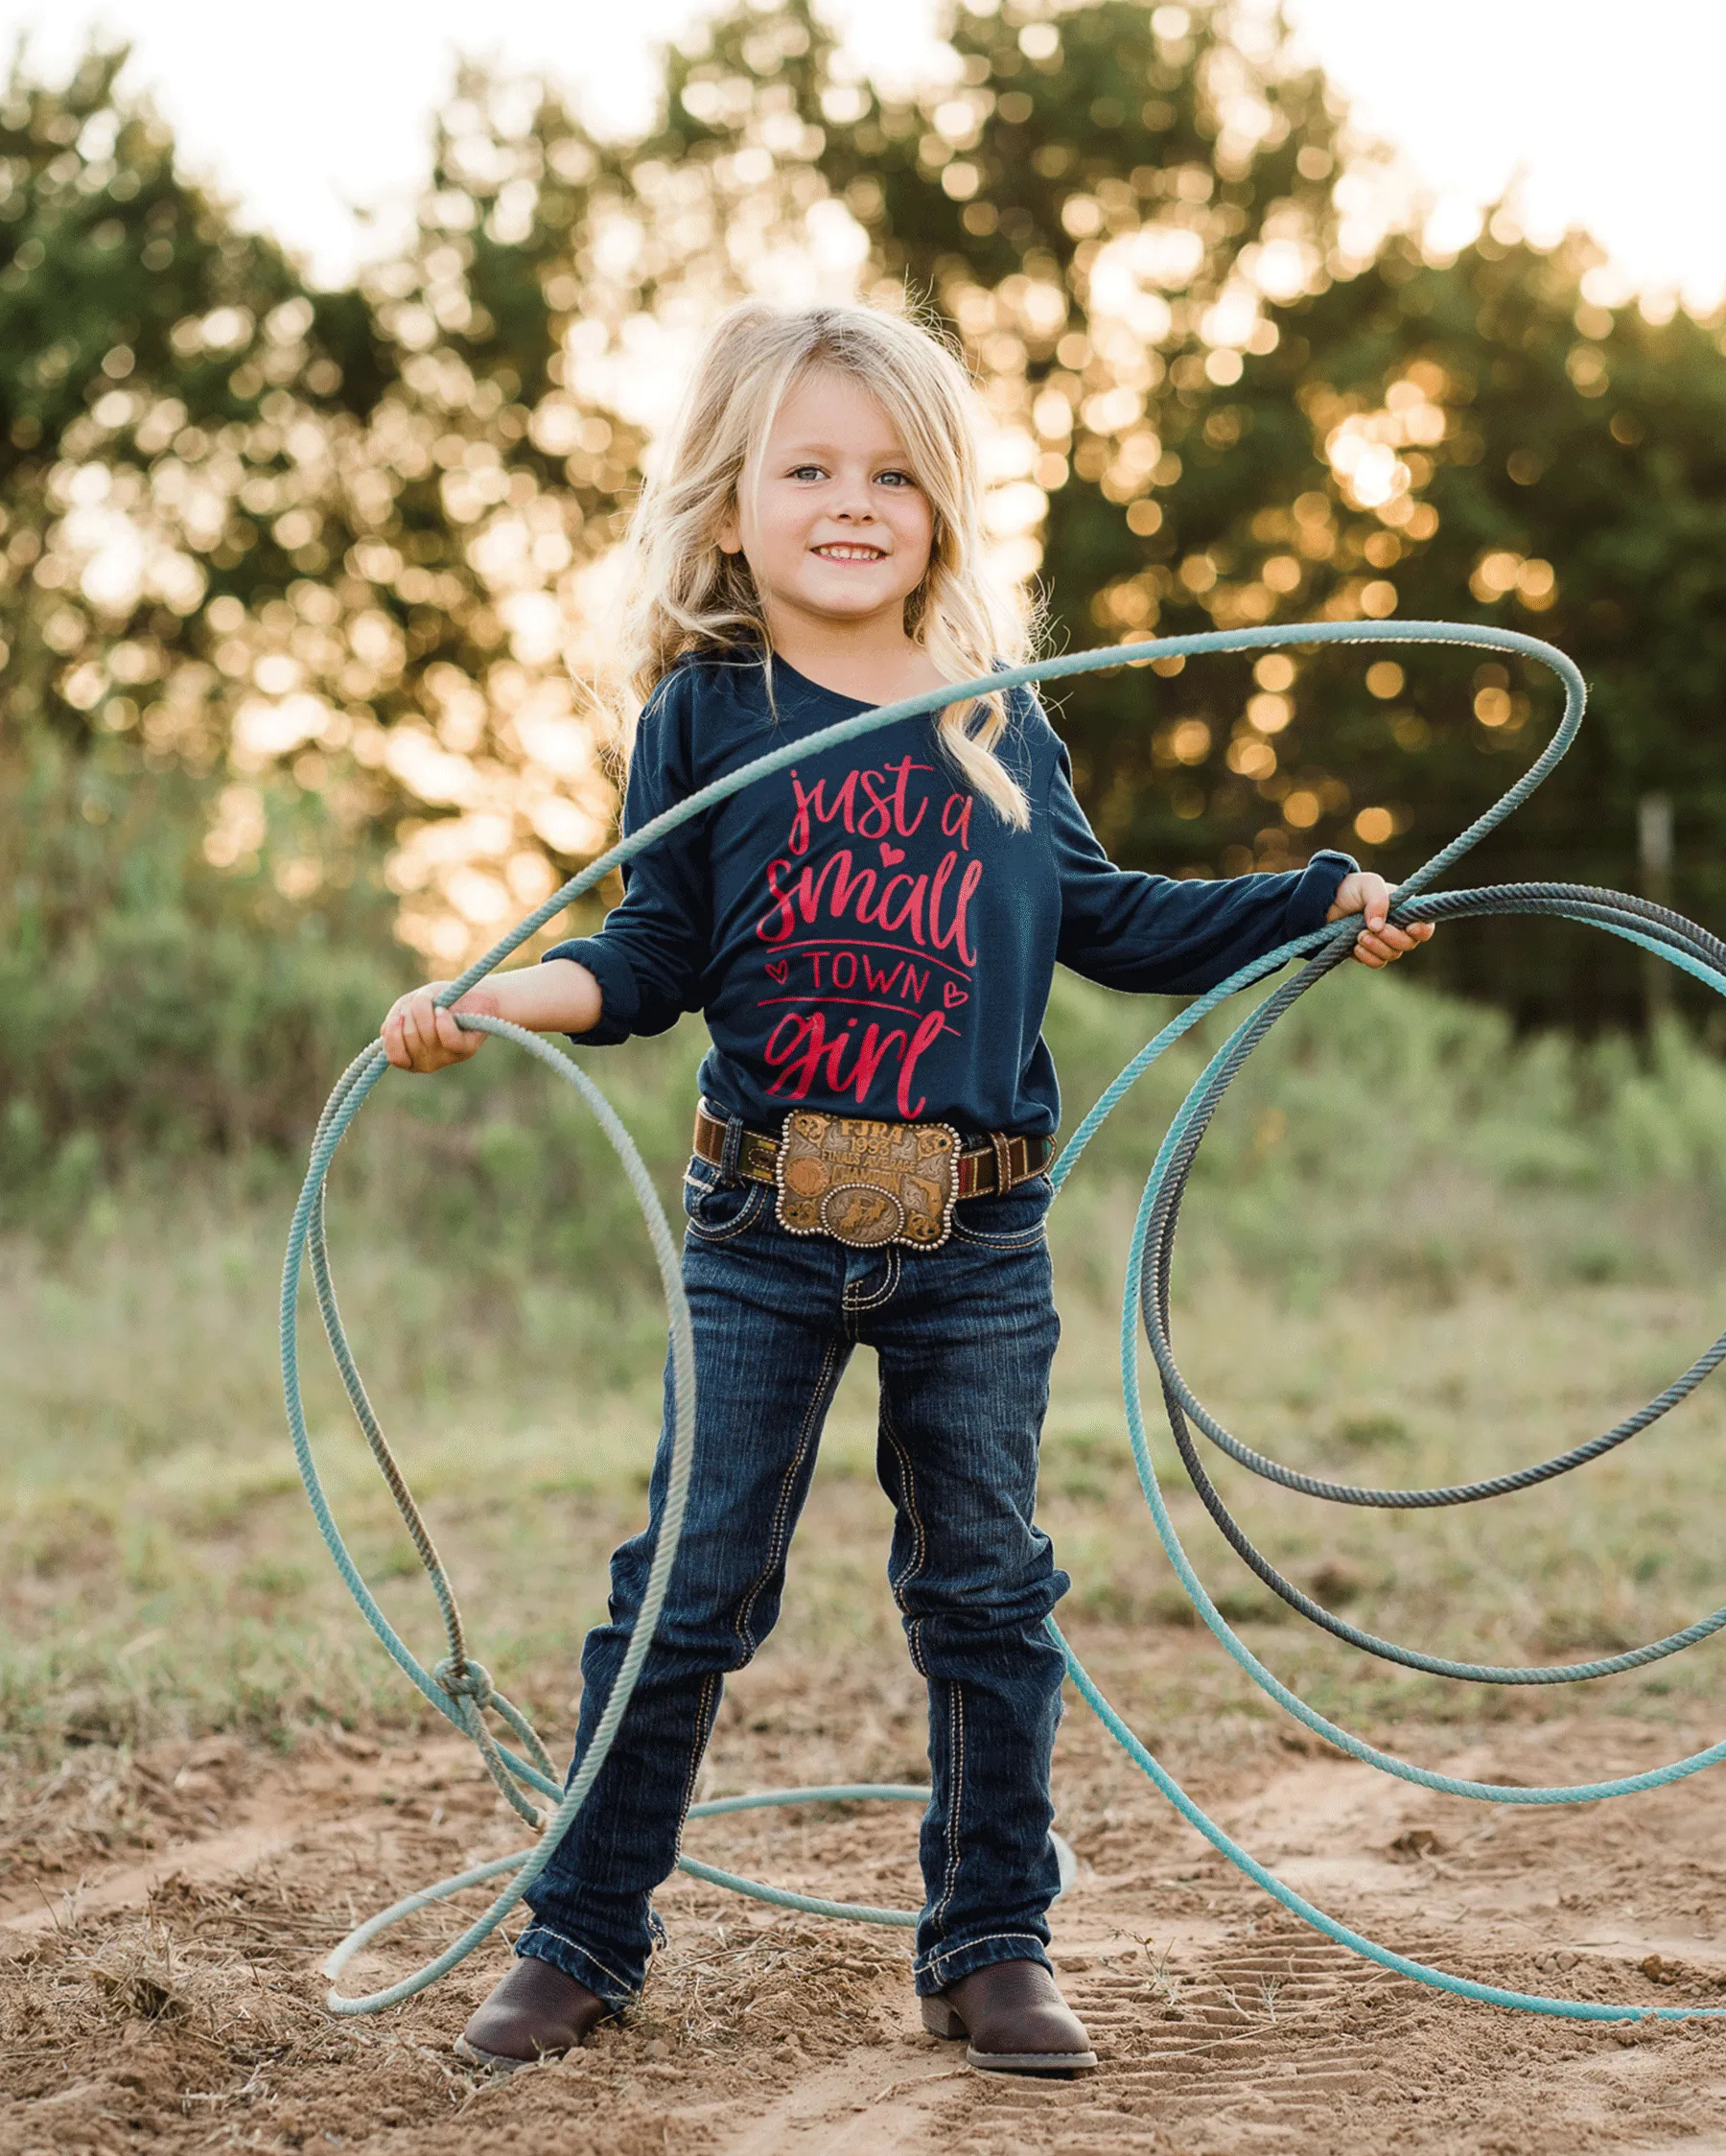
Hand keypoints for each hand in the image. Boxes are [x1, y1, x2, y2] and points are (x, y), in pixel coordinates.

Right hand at [380, 981, 497, 1072]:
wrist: (473, 995)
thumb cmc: (437, 1000)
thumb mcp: (408, 1006)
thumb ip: (393, 1021)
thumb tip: (389, 1032)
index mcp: (410, 1057)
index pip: (395, 1057)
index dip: (394, 1035)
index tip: (400, 1015)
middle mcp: (427, 1062)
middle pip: (410, 1037)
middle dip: (412, 1012)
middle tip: (424, 1003)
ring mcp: (446, 1058)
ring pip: (427, 1033)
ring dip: (427, 1008)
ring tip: (436, 1004)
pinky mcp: (466, 1050)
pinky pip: (448, 1038)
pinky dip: (444, 1019)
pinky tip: (443, 1010)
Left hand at [1325, 872, 1434, 968]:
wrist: (1324, 904)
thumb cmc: (1351, 889)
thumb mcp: (1367, 884)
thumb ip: (1378, 899)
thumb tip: (1379, 926)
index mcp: (1405, 910)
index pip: (1425, 925)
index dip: (1422, 930)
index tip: (1409, 928)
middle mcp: (1398, 927)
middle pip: (1409, 944)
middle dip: (1392, 938)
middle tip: (1373, 929)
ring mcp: (1384, 942)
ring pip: (1393, 955)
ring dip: (1377, 947)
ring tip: (1359, 935)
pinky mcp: (1369, 953)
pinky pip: (1377, 962)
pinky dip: (1368, 957)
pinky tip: (1355, 947)